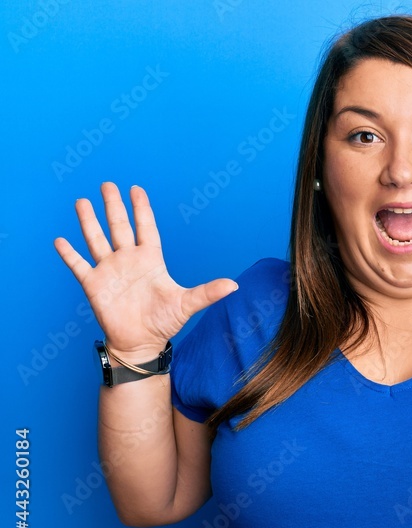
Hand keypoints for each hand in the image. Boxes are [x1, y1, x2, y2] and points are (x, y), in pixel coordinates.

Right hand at [53, 182, 238, 358]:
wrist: (141, 343)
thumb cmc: (164, 323)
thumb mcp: (187, 304)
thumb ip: (208, 292)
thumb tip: (235, 285)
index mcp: (150, 260)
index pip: (145, 228)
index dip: (141, 209)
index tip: (136, 189)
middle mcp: (128, 260)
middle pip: (119, 227)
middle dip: (114, 206)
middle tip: (108, 184)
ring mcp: (109, 271)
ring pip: (96, 240)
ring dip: (89, 221)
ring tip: (81, 202)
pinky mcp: (94, 285)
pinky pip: (79, 266)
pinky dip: (69, 254)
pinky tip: (60, 240)